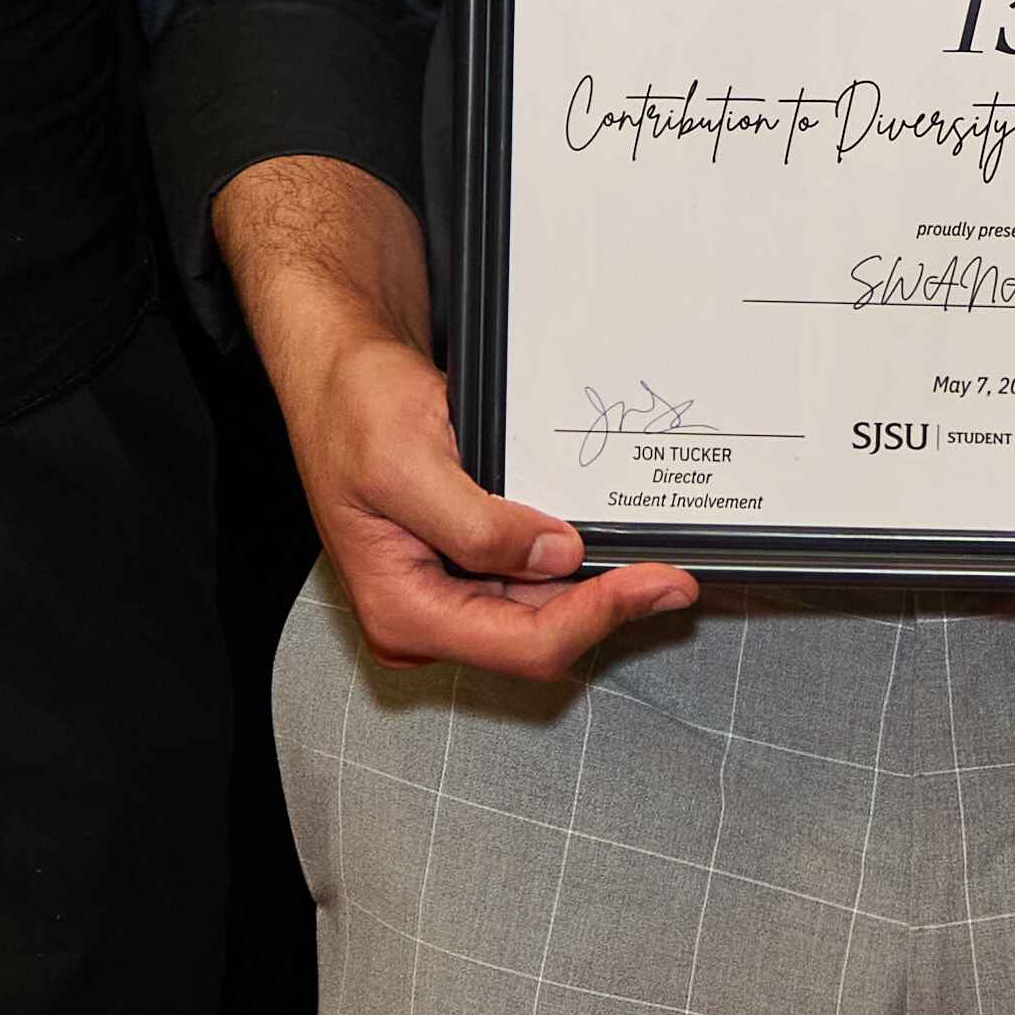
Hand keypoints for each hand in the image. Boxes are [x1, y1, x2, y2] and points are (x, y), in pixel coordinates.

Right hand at [218, 156, 696, 681]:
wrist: (338, 371)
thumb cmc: (351, 407)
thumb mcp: (408, 460)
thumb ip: (478, 524)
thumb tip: (555, 559)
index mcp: (403, 609)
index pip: (522, 642)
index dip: (598, 618)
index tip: (657, 585)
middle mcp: (425, 615)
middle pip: (540, 637)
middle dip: (608, 607)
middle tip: (676, 576)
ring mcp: (446, 594)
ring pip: (543, 613)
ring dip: (597, 590)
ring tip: (654, 562)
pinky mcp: (464, 566)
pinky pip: (531, 582)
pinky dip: (574, 565)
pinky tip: (607, 541)